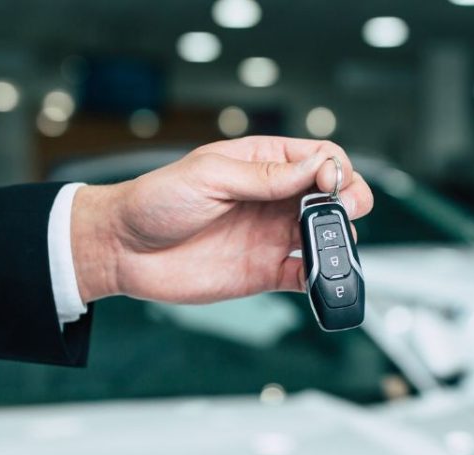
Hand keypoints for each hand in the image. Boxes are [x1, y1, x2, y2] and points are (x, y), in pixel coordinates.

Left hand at [70, 137, 371, 305]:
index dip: (335, 168)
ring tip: (331, 246)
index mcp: (262, 163)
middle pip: (333, 196)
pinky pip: (305, 275)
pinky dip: (321, 279)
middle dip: (350, 201)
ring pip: (325, 236)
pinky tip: (320, 277)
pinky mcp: (265, 272)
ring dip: (338, 241)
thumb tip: (318, 167)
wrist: (123, 250)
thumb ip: (266, 176)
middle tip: (344, 213)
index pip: (320, 156)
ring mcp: (271, 236)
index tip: (330, 183)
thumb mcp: (210, 175)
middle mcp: (273, 199)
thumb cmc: (156, 202)